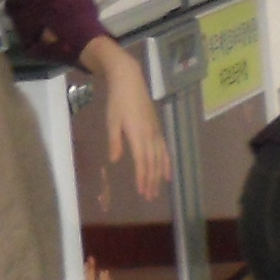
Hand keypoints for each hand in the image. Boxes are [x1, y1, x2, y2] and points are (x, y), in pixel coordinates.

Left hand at [98, 54, 174, 202]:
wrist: (130, 82)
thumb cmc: (117, 101)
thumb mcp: (111, 121)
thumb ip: (114, 141)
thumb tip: (114, 160)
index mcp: (137, 135)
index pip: (141, 161)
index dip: (142, 177)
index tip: (141, 191)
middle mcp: (150, 136)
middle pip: (152, 163)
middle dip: (151, 181)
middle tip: (149, 197)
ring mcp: (156, 133)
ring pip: (160, 159)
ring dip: (159, 176)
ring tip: (158, 190)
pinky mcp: (158, 130)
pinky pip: (165, 150)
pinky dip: (167, 163)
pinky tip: (168, 174)